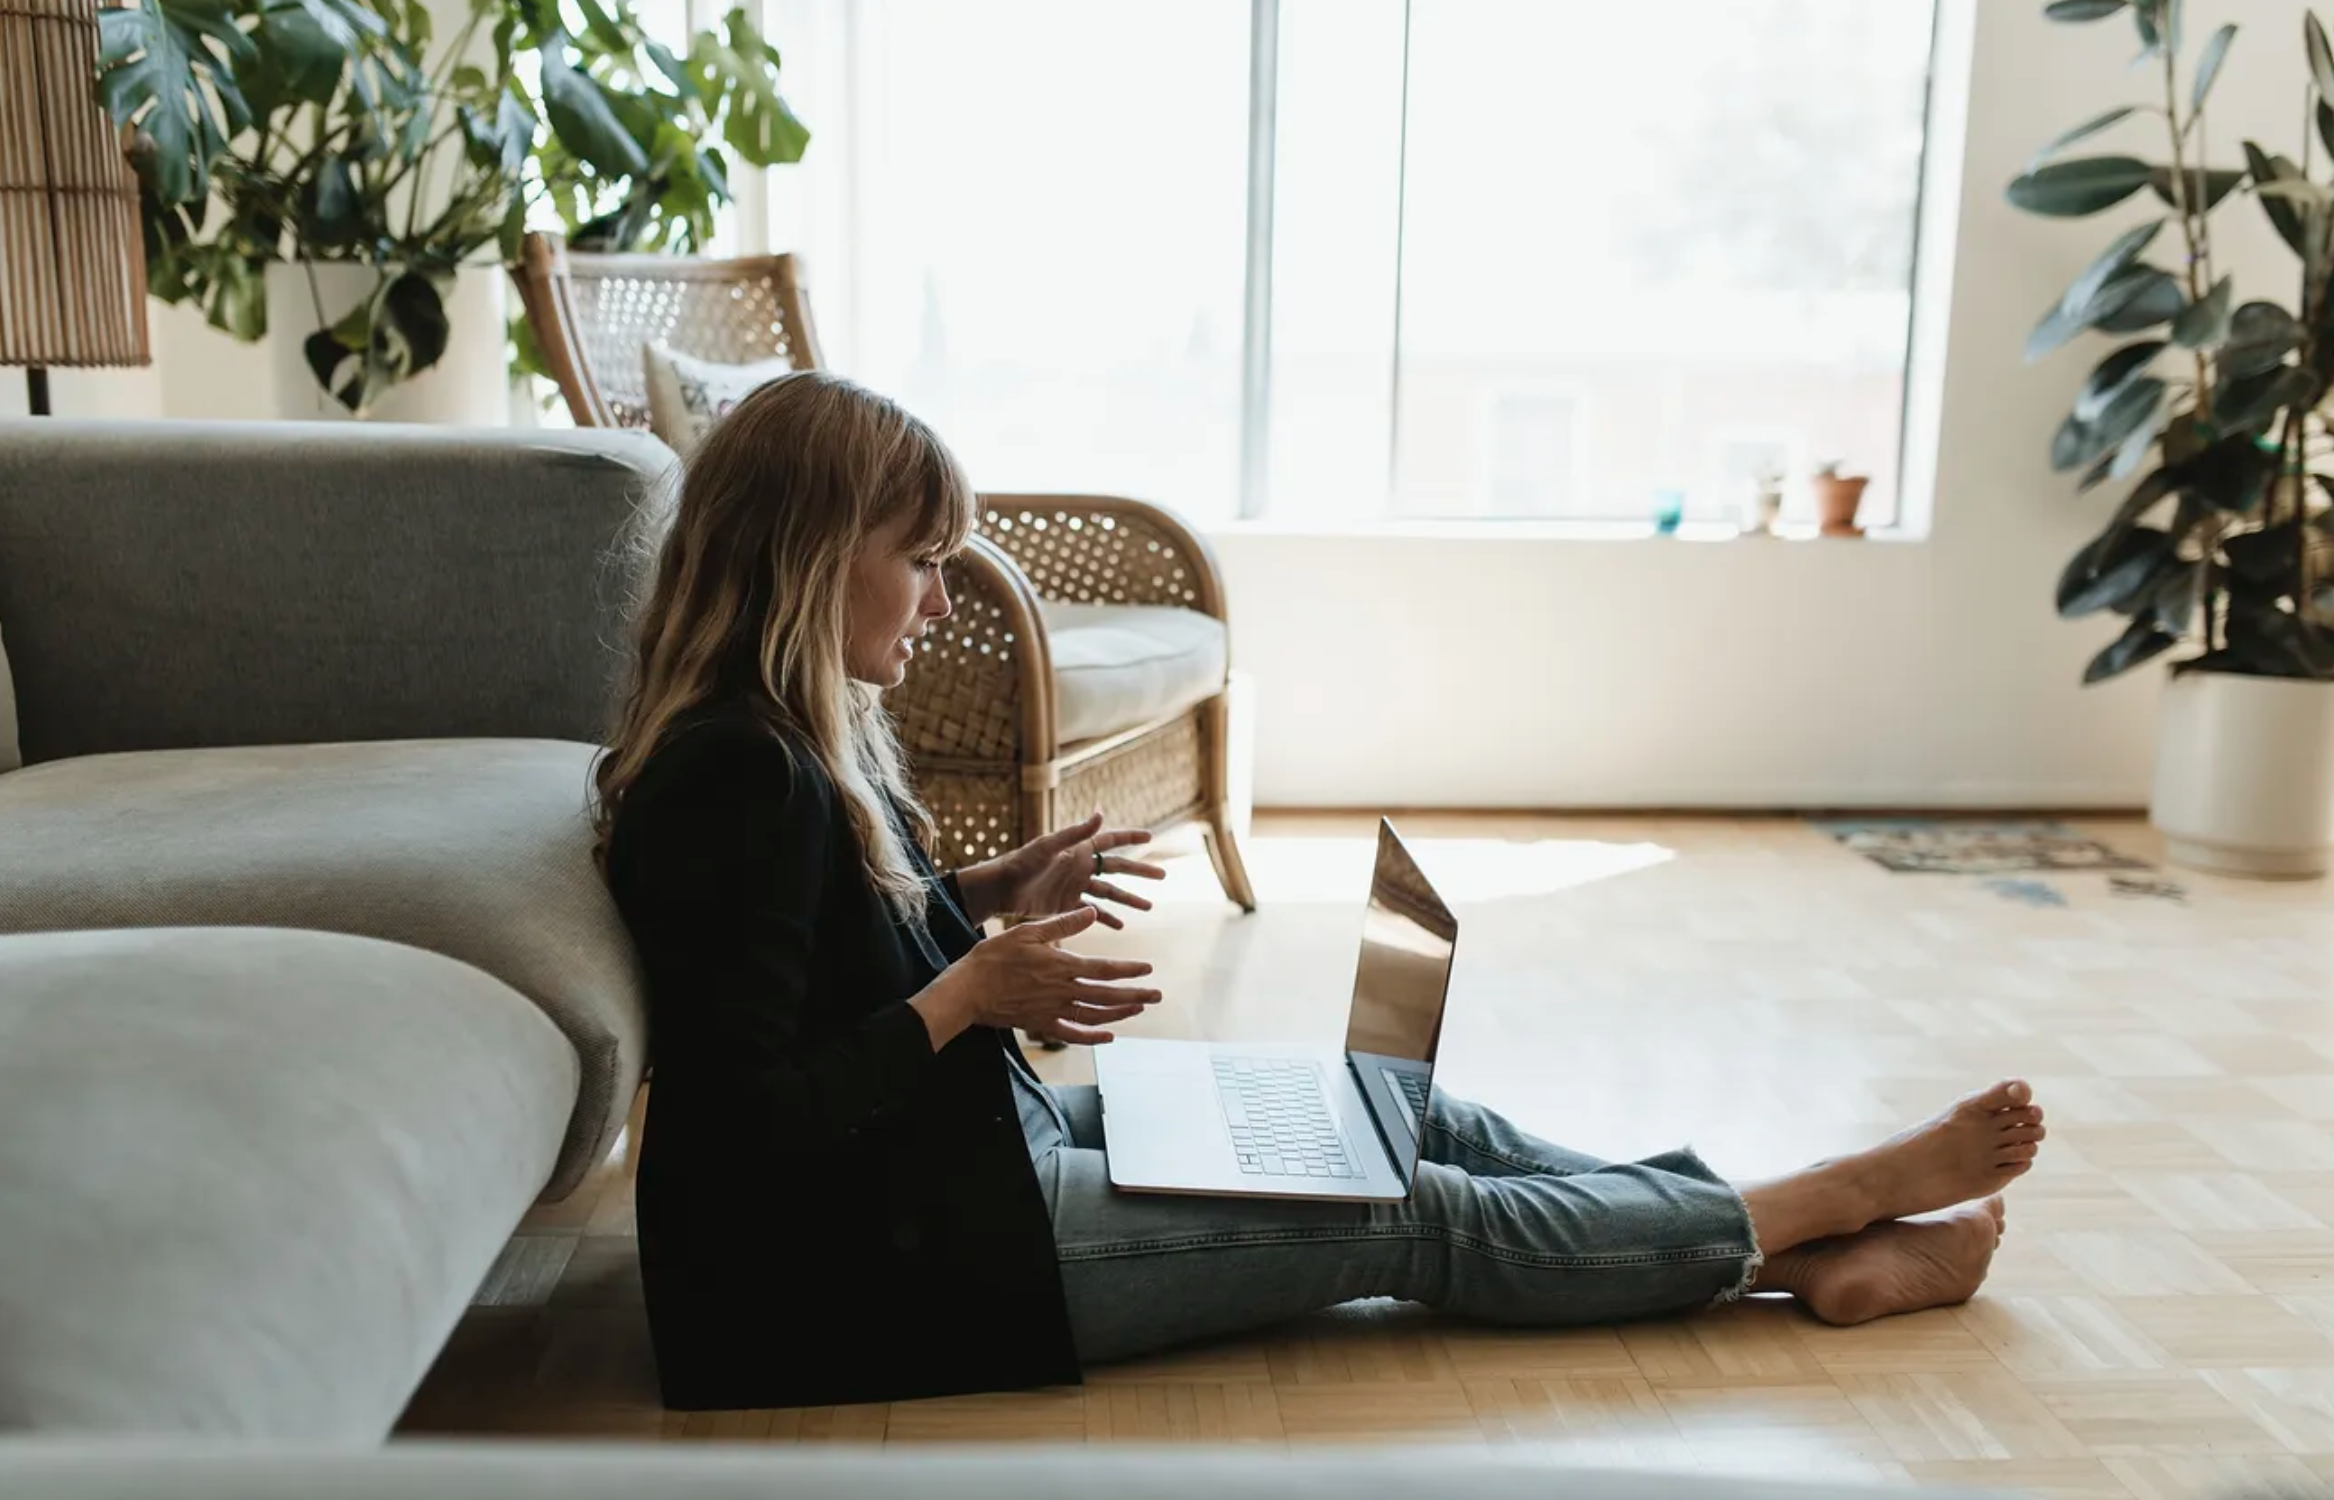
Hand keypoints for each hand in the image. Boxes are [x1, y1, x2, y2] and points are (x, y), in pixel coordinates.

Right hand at [935, 906, 1160, 1045]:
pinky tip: (1108, 1036)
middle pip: (1107, 995)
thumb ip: (1062, 924)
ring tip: (1138, 1009)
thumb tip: (1091, 913)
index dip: (1129, 970)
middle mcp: (1063, 991)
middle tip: (1157, 996)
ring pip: (1095, 1015)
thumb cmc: (995, 957)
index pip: (1104, 969)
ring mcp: (1053, 1011)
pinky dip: (1093, 1037)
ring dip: (1120, 1013)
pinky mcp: (1040, 1024)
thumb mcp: (1028, 931)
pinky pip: (1072, 1034)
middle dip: (1135, 995)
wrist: (968, 989)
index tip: (1148, 969)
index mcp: (1062, 966)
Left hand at [974, 812, 1165, 929]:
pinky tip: (1121, 926)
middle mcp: (1081, 867)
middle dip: (1140, 871)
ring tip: (1149, 906)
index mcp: (1078, 849)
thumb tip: (1100, 811)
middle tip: (1163, 875)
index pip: (1110, 840)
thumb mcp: (1050, 845)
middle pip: (1117, 868)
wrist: (1001, 888)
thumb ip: (1076, 832)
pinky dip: (1107, 919)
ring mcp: (1075, 887)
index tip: (1151, 837)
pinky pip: (1093, 912)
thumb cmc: (1022, 862)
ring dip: (1128, 899)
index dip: (1130, 837)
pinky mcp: (1067, 905)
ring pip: (1109, 893)